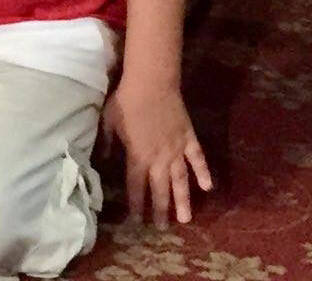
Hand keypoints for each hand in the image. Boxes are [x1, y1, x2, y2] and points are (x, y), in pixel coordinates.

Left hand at [103, 81, 211, 224]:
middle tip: (162, 228)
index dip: (136, 204)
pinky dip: (203, 173)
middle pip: (160, 189)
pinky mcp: (189, 138)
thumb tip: (103, 161)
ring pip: (181, 181)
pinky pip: (198, 159)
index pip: (136, 186)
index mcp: (138, 156)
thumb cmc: (126, 102)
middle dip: (161, 210)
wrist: (151, 84)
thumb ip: (107, 144)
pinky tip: (208, 187)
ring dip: (183, 200)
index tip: (136, 220)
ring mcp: (177, 150)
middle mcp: (159, 158)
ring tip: (186, 219)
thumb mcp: (108, 123)